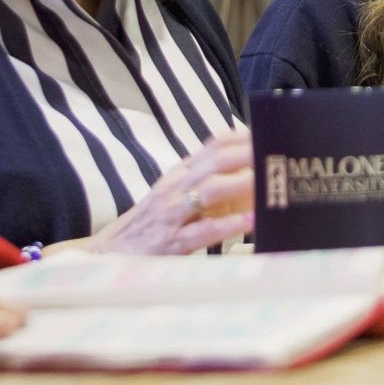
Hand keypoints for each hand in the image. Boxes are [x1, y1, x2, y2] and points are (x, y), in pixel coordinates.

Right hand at [91, 132, 254, 254]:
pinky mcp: (171, 243)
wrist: (107, 254)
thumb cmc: (151, 225)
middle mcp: (175, 189)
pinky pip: (202, 231)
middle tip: (276, 149)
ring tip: (266, 179)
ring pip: (208, 191)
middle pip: (213, 162)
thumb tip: (249, 176)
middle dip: (246, 153)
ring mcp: (172, 215)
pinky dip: (228, 225)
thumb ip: (205, 184)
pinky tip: (251, 222)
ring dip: (240, 183)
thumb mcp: (175, 197)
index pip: (212, 147)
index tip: (268, 130)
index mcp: (179, 175)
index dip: (241, 137)